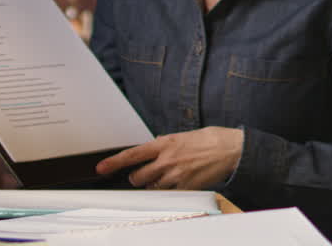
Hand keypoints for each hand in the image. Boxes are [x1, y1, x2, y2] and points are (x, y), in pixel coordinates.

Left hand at [95, 127, 242, 190]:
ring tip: (166, 178)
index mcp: (164, 143)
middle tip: (144, 176)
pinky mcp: (186, 187)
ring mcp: (176, 175)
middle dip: (138, 178)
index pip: (132, 154)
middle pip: (138, 177)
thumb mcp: (183, 136)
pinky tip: (179, 184)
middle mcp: (167, 159)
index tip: (101, 168)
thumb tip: (155, 148)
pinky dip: (170, 192)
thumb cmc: (209, 139)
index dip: (114, 162)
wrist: (230, 148)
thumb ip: (166, 144)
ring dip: (154, 186)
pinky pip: (169, 195)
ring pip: (152, 188)